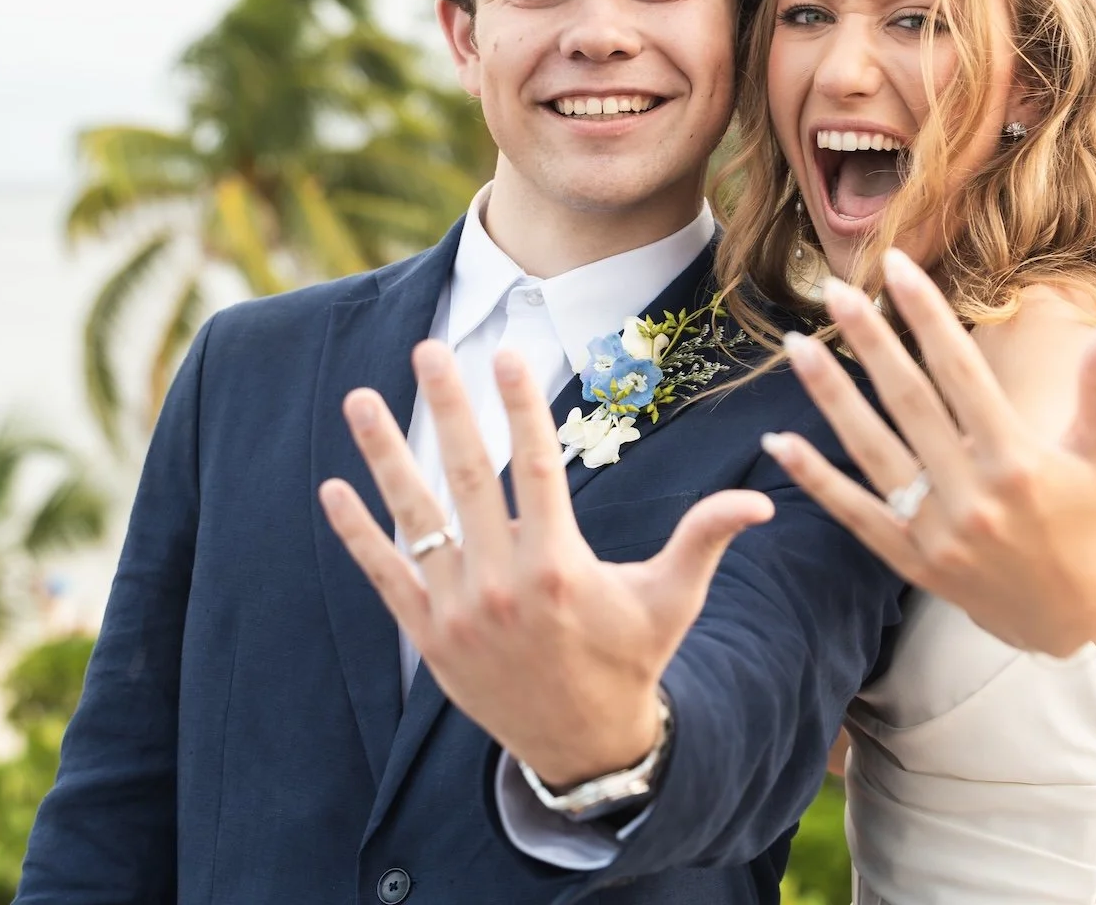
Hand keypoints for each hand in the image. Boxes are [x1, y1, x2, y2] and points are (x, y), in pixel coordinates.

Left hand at [320, 340, 773, 785]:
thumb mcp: (671, 600)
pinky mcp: (428, 637)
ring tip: (361, 399)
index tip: (508, 355)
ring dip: (385, 455)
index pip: (535, 467)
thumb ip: (706, 539)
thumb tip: (762, 499)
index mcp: (560, 567)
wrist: (583, 746)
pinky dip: (359, 535)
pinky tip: (333, 490)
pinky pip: (386, 576)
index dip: (522, 407)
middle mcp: (502, 584)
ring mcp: (457, 611)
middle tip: (429, 349)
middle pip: (467, 477)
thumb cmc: (630, 660)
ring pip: (415, 518)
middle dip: (447, 407)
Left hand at [761, 250, 1095, 656]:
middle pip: (908, 403)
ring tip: (795, 346)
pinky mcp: (911, 562)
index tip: (897, 268)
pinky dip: (815, 479)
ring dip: (830, 397)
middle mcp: (972, 497)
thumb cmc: (1093, 527)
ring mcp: (935, 533)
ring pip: (871, 451)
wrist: (1074, 620)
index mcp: (1019, 463)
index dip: (927, 316)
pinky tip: (778, 440)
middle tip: (835, 292)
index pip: (962, 373)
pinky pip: (854, 513)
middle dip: (871, 342)